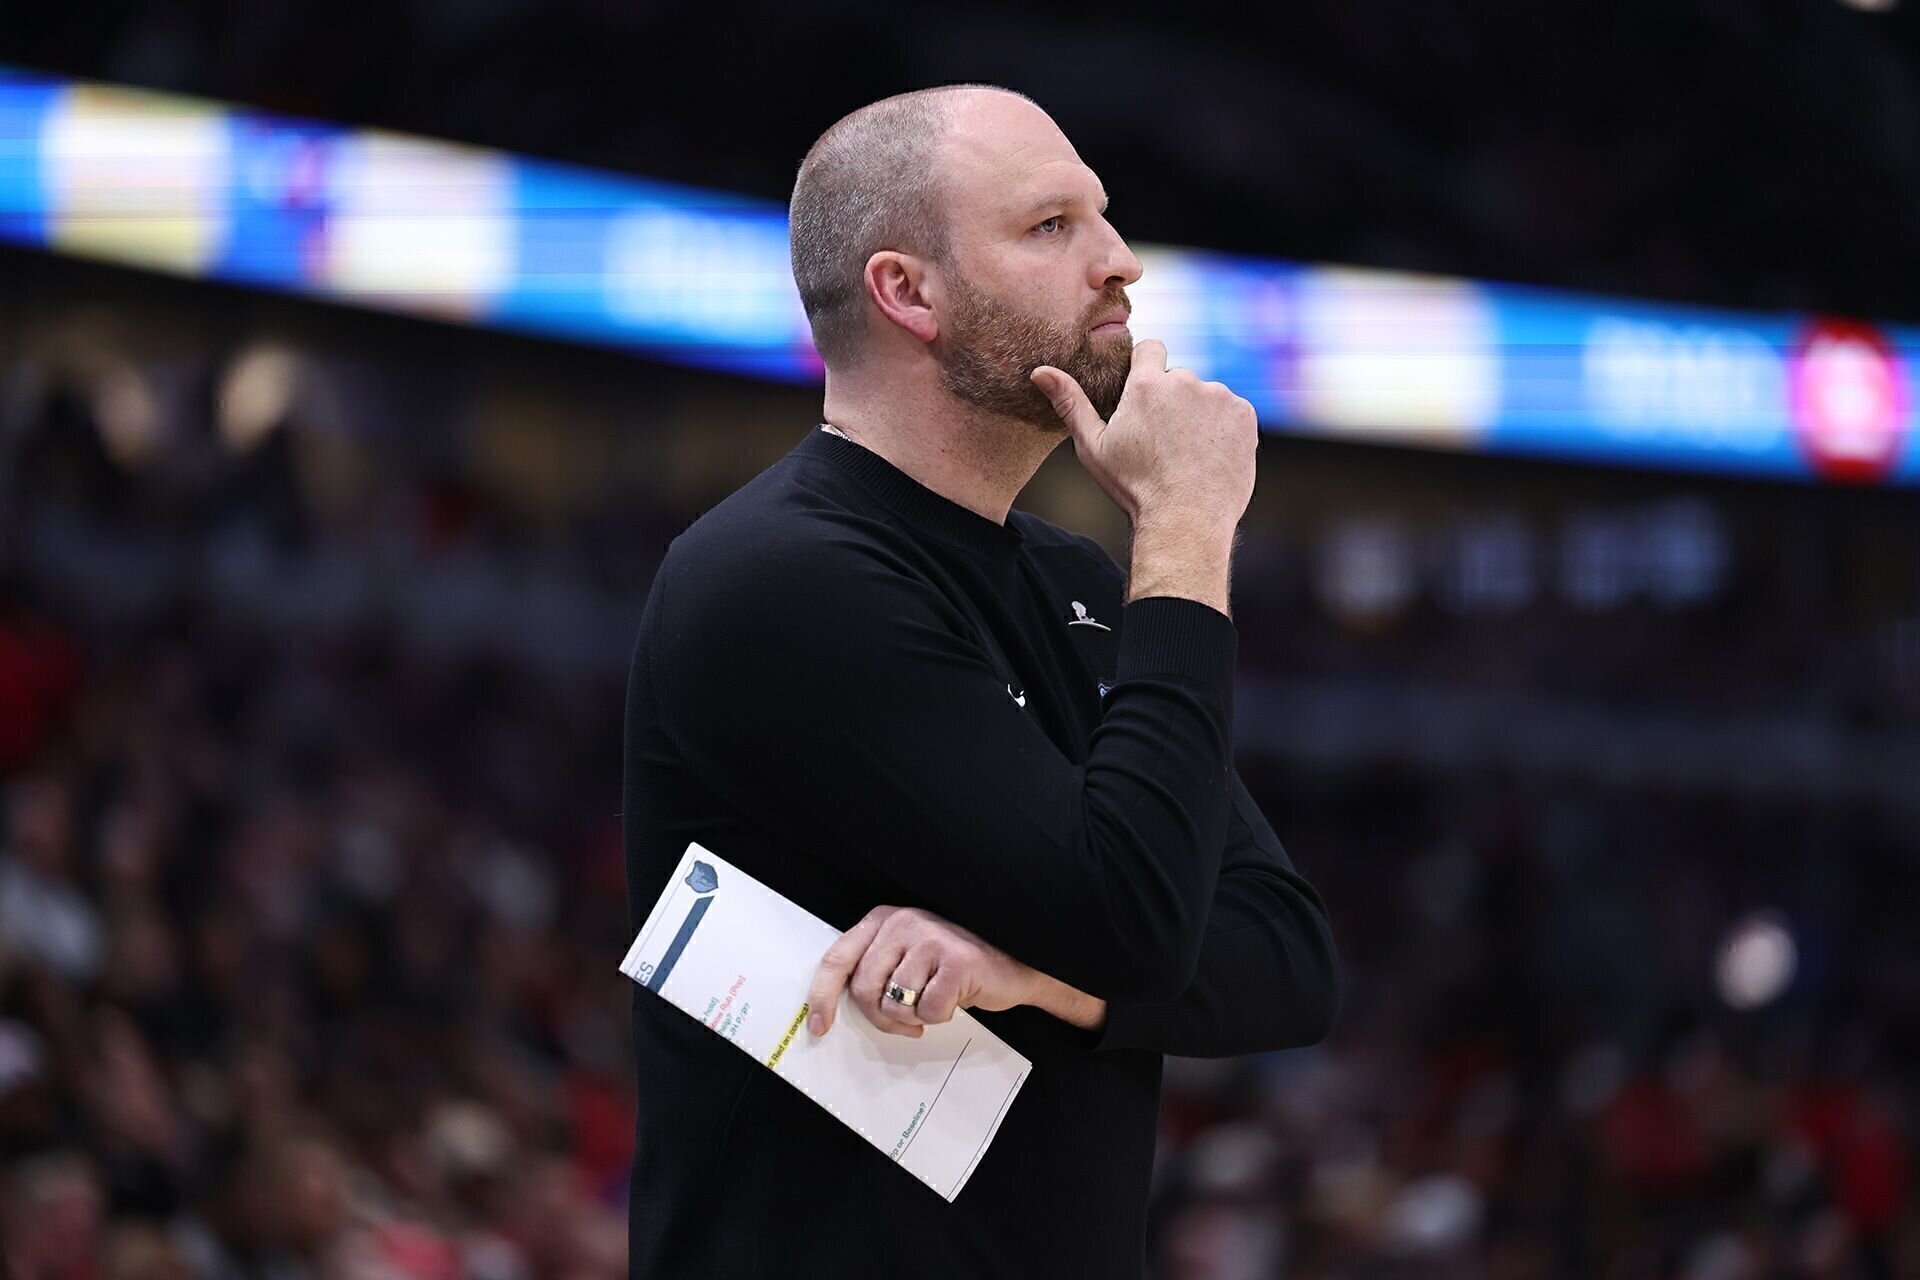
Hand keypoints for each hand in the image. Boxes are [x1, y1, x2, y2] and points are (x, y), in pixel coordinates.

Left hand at [806, 906, 1038, 1038]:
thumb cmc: (952, 967)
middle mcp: (903, 922)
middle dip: (882, 1017)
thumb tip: (834, 1009)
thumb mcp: (905, 960)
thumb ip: (874, 972)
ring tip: (936, 999)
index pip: (838, 959)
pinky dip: (941, 1016)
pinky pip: (928, 1011)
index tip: (819, 1026)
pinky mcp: (956, 961)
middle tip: (906, 1022)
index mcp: (883, 920)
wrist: (1011, 965)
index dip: (822, 996)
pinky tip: (955, 998)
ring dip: (915, 1017)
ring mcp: (930, 939)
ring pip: (894, 1005)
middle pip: (864, 990)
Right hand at [1030, 338, 1257, 531]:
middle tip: (1164, 441)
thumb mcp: (1093, 447)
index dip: (1146, 368)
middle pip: (1178, 378)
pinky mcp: (1245, 415)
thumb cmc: (1134, 487)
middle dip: (1172, 400)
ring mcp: (1220, 397)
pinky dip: (1223, 429)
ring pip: (1206, 396)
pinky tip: (1209, 456)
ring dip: (1199, 415)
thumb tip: (1040, 371)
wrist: (1186, 520)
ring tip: (1187, 454)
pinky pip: (1232, 413)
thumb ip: (1070, 403)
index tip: (1144, 396)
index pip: (1150, 348)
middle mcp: (1186, 381)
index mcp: (1148, 384)